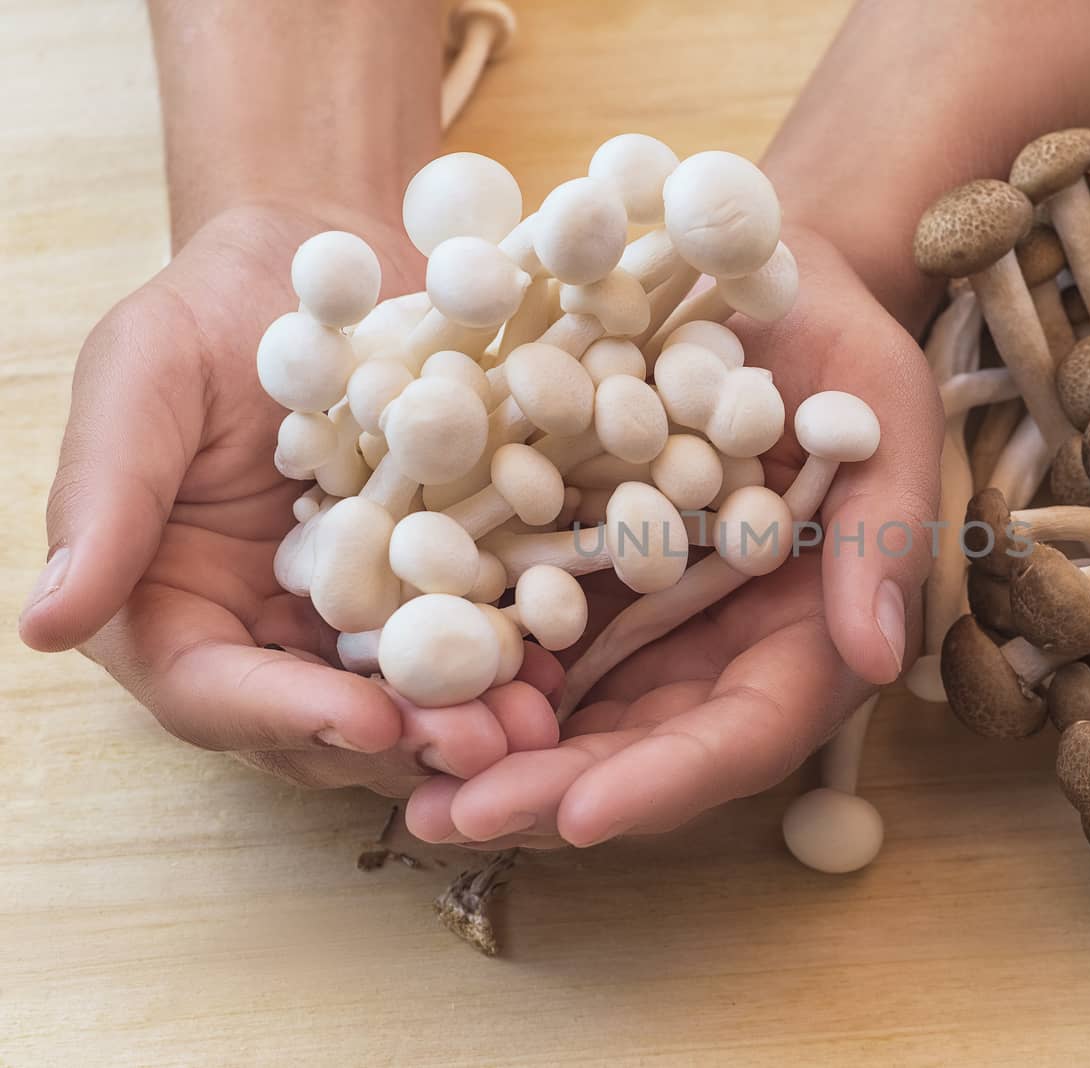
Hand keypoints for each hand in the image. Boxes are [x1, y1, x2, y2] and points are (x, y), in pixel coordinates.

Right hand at [18, 201, 561, 794]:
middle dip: (403, 742)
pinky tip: (561, 662)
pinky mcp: (432, 583)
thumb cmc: (208, 313)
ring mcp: (355, 616)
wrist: (324, 264)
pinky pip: (470, 633)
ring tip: (536, 724)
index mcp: (169, 604)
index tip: (366, 723)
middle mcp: (263, 631)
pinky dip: (511, 656)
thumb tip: (46, 627)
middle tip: (484, 750)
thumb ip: (103, 498)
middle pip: (323, 717)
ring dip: (469, 720)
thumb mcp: (139, 379)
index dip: (286, 717)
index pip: (213, 693)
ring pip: (405, 694)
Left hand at [406, 225, 943, 846]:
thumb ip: (884, 536)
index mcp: (805, 635)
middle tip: (447, 816)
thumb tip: (877, 661)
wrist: (754, 274)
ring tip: (401, 778)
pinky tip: (394, 677)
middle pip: (639, 745)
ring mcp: (641, 611)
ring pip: (570, 708)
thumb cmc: (842, 342)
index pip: (745, 733)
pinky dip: (467, 660)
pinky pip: (519, 626)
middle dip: (549, 790)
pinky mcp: (577, 563)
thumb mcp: (883, 417)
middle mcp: (717, 645)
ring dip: (491, 750)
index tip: (582, 814)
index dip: (669, 781)